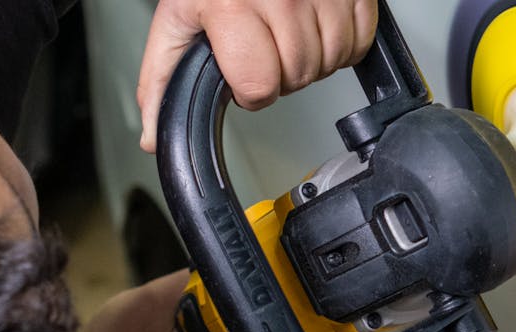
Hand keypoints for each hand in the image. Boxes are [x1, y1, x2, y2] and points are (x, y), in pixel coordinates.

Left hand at [137, 0, 377, 151]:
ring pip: (332, 62)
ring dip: (314, 60)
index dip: (250, 90)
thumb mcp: (178, 17)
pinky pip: (360, 41)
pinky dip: (343, 44)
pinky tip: (317, 26)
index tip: (242, 71)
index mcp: (230, 5)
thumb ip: (162, 78)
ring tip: (288, 35)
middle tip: (265, 48)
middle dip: (281, 74)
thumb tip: (154, 134)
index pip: (259, 86)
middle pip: (298, 78)